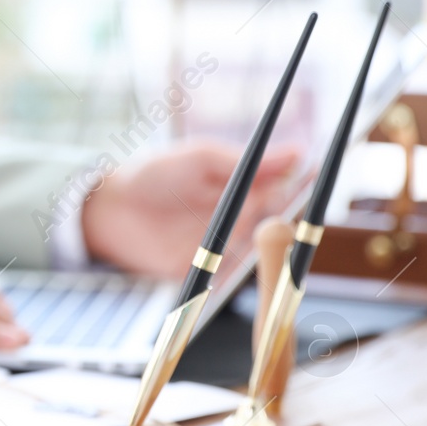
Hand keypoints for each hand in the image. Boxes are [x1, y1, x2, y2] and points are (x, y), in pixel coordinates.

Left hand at [80, 139, 300, 278]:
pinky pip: (232, 274)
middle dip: (283, 213)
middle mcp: (243, 218)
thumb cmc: (154, 174)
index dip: (304, 182)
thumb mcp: (200, 158)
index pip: (286, 186)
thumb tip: (296, 151)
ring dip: (260, 242)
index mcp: (245, 187)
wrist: (110, 211)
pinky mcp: (210, 271)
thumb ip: (245, 161)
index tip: (316, 174)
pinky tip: (229, 258)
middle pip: (279, 220)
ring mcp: (228, 246)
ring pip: (259, 248)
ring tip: (246, 224)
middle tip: (277, 202)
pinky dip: (235, 270)